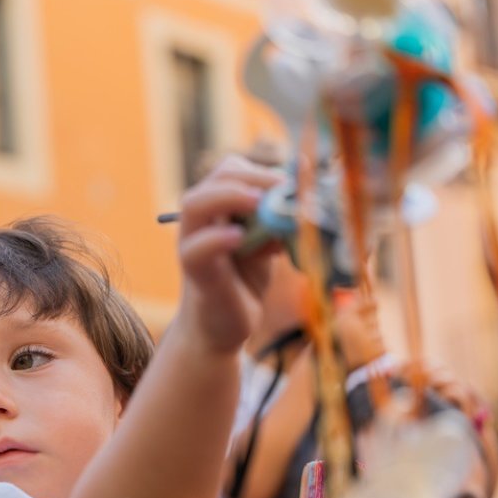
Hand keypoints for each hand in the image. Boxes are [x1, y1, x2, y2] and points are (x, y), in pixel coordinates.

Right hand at [177, 155, 284, 353]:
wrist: (223, 326)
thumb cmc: (245, 281)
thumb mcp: (268, 245)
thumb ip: (279, 222)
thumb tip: (305, 195)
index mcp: (220, 205)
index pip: (235, 170)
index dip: (265, 171)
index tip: (296, 183)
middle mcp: (202, 217)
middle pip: (218, 178)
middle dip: (254, 178)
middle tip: (284, 188)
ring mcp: (192, 241)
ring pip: (195, 204)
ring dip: (228, 197)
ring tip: (257, 201)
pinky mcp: (193, 269)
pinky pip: (197, 248)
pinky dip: (217, 239)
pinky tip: (239, 239)